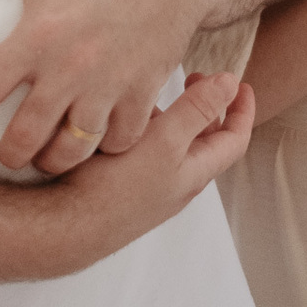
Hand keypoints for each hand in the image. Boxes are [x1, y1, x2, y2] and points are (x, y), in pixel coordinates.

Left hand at [0, 0, 214, 168]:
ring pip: (72, 150)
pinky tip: (93, 138)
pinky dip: (105, 148)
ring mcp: (111, 83)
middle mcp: (72, 66)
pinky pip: (120, 141)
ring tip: (45, 154)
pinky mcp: (144, 90)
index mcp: (38, 32)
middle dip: (8, 155)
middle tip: (4, 152)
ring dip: (53, 160)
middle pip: (26, 138)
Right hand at [43, 72, 253, 268]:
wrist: (63, 227)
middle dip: (204, 107)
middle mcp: (176, 184)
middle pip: (203, 141)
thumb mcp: (165, 141)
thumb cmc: (115, 188)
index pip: (233, 140)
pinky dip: (145, 130)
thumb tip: (231, 83)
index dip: (242, 110)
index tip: (241, 85)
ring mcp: (149, 189)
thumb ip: (197, 110)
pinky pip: (144, 153)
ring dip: (171, 116)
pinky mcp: (123, 189)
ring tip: (152, 94)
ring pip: (171, 145)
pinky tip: (124, 119)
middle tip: (193, 79)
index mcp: (194, 173)